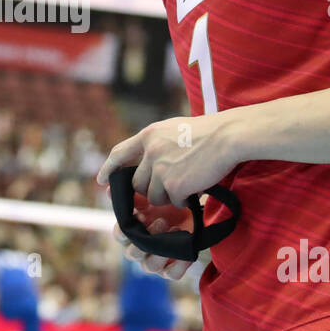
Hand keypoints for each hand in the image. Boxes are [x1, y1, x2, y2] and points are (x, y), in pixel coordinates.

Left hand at [95, 112, 237, 208]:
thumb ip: (157, 143)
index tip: (102, 181)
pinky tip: (197, 186)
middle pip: (138, 183)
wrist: (227, 137)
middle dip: (151, 189)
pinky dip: (185, 199)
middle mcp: (150, 151)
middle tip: (172, 184)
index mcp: (149, 135)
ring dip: (170, 195)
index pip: (119, 153)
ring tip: (189, 181)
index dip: (109, 168)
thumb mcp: (174, 129)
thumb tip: (146, 160)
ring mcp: (160, 169)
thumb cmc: (208, 132)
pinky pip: (174, 201)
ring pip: (155, 196)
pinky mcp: (173, 185)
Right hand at [111, 192, 197, 280]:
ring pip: (150, 266)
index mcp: (130, 234)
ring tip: (175, 231)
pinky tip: (185, 253)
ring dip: (161, 252)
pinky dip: (178, 265)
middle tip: (161, 221)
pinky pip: (172, 275)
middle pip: (132, 254)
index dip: (127, 229)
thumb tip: (109, 190)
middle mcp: (139, 250)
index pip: (120, 236)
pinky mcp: (171, 268)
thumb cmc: (165, 204)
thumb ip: (130, 194)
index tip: (140, 216)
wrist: (190, 212)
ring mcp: (154, 261)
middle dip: (145, 240)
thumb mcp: (149, 195)